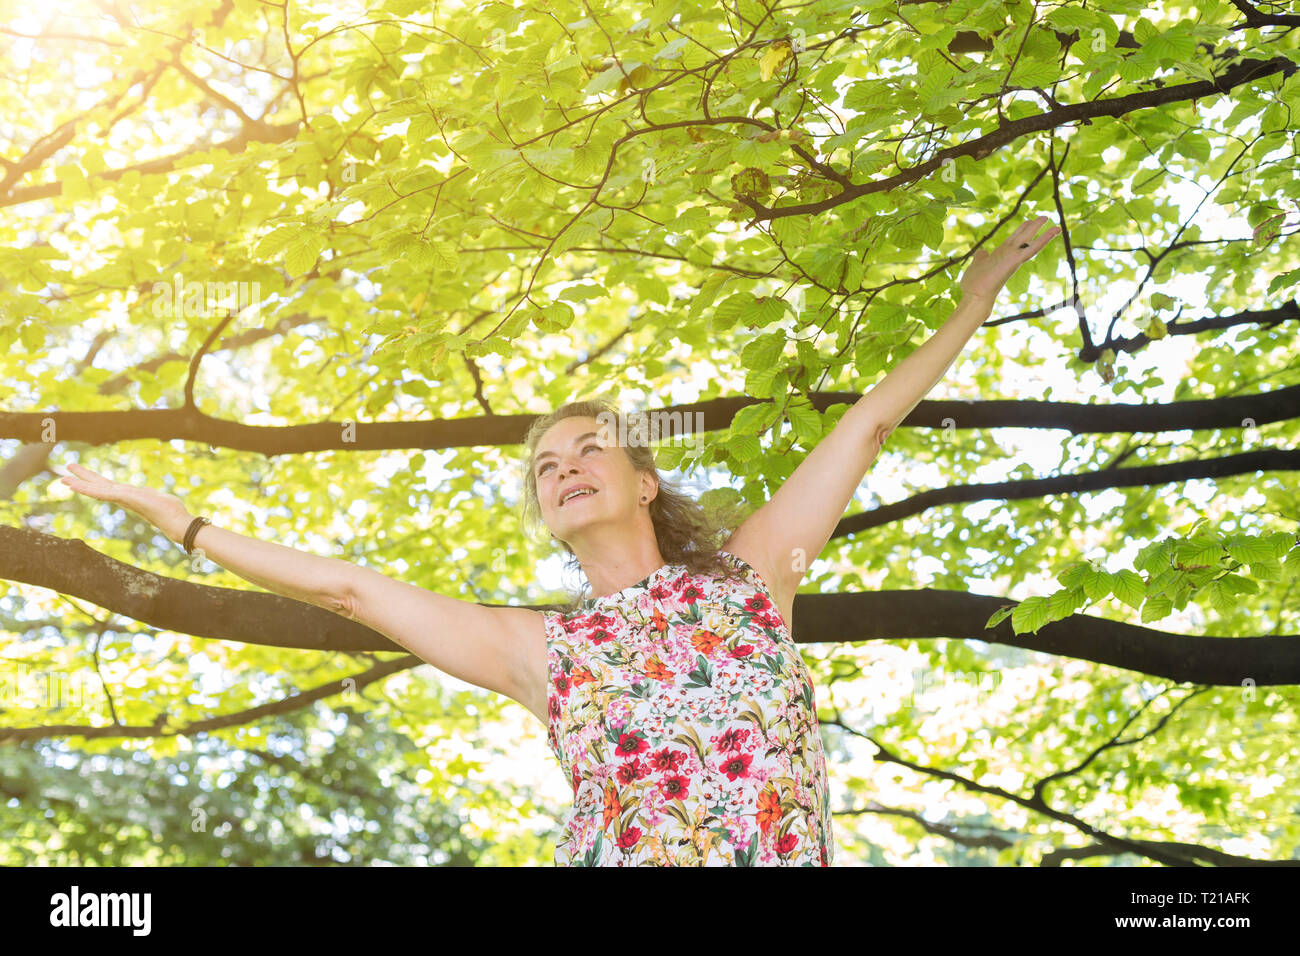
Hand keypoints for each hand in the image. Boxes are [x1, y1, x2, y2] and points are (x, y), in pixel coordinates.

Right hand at [55, 462, 192, 542]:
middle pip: (99, 486)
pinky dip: (89, 489)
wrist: (178, 524)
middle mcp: (124, 497)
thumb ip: (149, 495)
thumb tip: (148, 492)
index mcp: (130, 496)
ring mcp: (124, 498)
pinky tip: (77, 486)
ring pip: (97, 489)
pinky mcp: (127, 498)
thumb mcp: (158, 498)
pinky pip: (104, 493)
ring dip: (80, 484)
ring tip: (63, 479)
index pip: (108, 487)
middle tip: (63, 474)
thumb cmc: (172, 513)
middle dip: (82, 479)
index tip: (80, 477)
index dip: (93, 482)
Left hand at [959, 214, 1060, 303]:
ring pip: (1029, 239)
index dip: (1021, 230)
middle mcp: (1009, 255)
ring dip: (1039, 228)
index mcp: (1000, 255)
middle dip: (1033, 226)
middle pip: (1023, 236)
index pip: (1014, 240)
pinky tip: (1055, 230)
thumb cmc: (974, 284)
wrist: (975, 296)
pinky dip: (1045, 239)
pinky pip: (1033, 247)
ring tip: (1049, 218)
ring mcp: (1013, 257)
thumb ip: (980, 257)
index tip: (1028, 221)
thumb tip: (981, 251)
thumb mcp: (977, 265)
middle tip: (1044, 216)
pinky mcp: (1017, 260)